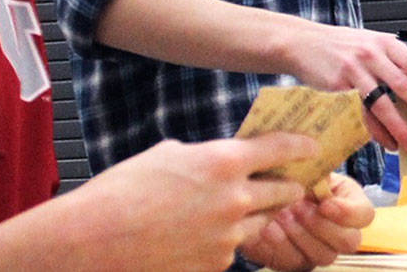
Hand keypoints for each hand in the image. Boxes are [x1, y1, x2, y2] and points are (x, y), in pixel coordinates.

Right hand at [77, 134, 315, 271]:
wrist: (95, 239)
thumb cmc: (124, 190)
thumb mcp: (168, 154)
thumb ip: (206, 157)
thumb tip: (222, 164)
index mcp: (223, 162)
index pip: (279, 149)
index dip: (300, 146)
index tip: (312, 146)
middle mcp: (234, 199)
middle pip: (282, 191)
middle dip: (287, 185)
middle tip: (286, 181)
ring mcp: (228, 237)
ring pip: (260, 222)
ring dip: (254, 214)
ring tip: (230, 208)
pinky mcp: (216, 265)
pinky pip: (233, 249)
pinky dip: (224, 240)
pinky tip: (196, 234)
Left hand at [240, 174, 373, 270]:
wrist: (264, 195)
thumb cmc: (292, 178)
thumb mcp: (307, 169)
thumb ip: (317, 172)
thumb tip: (319, 176)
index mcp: (349, 203)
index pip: (365, 214)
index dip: (348, 213)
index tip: (325, 204)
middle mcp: (341, 232)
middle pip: (350, 241)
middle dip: (322, 225)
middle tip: (299, 208)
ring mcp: (321, 250)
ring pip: (324, 255)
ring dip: (301, 235)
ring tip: (281, 215)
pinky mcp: (298, 261)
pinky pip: (295, 260)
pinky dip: (281, 244)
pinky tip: (269, 228)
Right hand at [284, 25, 406, 153]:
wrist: (302, 43)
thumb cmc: (340, 46)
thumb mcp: (370, 43)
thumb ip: (392, 60)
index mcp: (384, 43)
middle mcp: (370, 54)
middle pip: (403, 85)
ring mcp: (353, 71)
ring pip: (382, 104)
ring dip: (401, 127)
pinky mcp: (337, 88)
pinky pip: (361, 114)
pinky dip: (376, 131)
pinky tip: (388, 142)